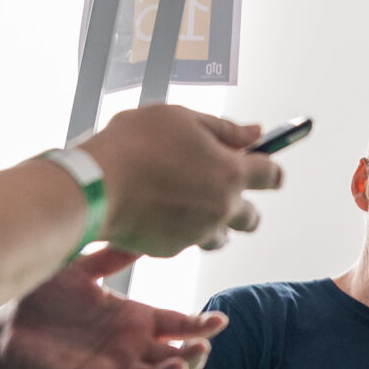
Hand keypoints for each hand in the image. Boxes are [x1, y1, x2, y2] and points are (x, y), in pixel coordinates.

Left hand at [0, 247, 227, 368]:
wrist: (4, 326)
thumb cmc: (43, 298)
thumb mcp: (81, 270)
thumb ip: (111, 255)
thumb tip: (141, 225)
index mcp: (136, 319)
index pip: (178, 325)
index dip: (200, 326)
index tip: (220, 321)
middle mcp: (130, 347)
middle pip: (176, 357)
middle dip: (193, 356)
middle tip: (202, 348)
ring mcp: (111, 368)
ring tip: (174, 367)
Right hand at [81, 106, 280, 256]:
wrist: (96, 184)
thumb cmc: (136, 143)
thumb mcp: (182, 119)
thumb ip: (224, 129)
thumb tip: (256, 132)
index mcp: (231, 173)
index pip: (272, 175)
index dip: (271, 170)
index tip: (264, 166)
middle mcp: (221, 208)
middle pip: (252, 217)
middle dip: (243, 204)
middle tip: (219, 187)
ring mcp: (197, 233)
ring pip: (221, 236)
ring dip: (212, 222)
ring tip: (183, 200)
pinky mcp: (172, 249)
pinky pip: (186, 242)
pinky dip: (178, 229)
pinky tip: (157, 209)